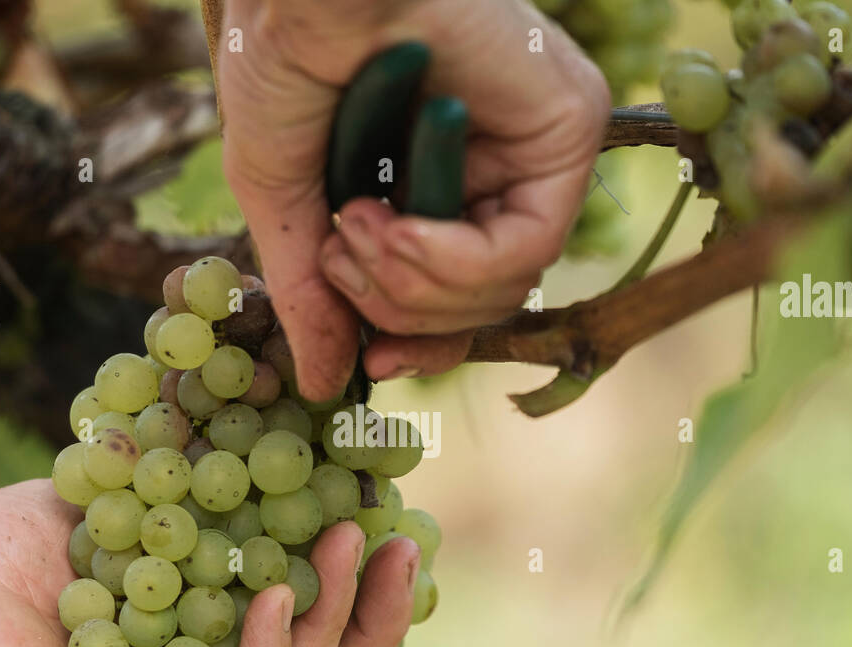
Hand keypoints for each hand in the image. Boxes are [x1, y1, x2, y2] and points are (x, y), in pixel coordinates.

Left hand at [0, 480, 419, 646]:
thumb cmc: (13, 549)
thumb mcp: (138, 493)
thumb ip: (216, 476)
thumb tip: (292, 404)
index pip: (313, 640)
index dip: (365, 589)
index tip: (396, 518)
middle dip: (376, 612)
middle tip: (401, 539)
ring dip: (332, 618)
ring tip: (348, 537)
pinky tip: (276, 594)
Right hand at [218, 0, 608, 398]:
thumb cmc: (283, 55)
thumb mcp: (285, 198)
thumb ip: (314, 293)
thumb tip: (325, 386)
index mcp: (437, 176)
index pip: (458, 293)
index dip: (417, 340)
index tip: (371, 362)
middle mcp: (496, 165)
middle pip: (478, 303)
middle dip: (396, 307)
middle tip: (339, 258)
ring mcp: (536, 148)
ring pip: (502, 289)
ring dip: (409, 283)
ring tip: (353, 228)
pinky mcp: (568, 126)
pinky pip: (521, 250)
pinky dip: (448, 260)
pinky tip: (393, 225)